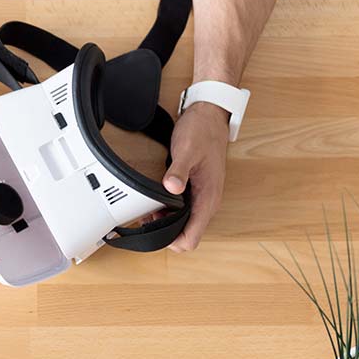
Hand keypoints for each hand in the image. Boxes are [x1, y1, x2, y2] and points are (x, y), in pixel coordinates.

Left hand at [162, 102, 229, 251]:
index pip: (192, 238)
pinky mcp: (196, 191)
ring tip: (149, 212)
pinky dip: (169, 212)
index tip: (155, 232)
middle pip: (187, 235)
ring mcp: (202, 198)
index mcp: (208, 198)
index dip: (172, 240)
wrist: (211, 118)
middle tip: (147, 220)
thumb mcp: (187, 149)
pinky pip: (183, 212)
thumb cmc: (202, 132)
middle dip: (166, 232)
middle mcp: (207, 202)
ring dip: (166, 223)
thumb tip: (172, 187)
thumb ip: (179, 170)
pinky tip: (157, 202)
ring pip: (184, 224)